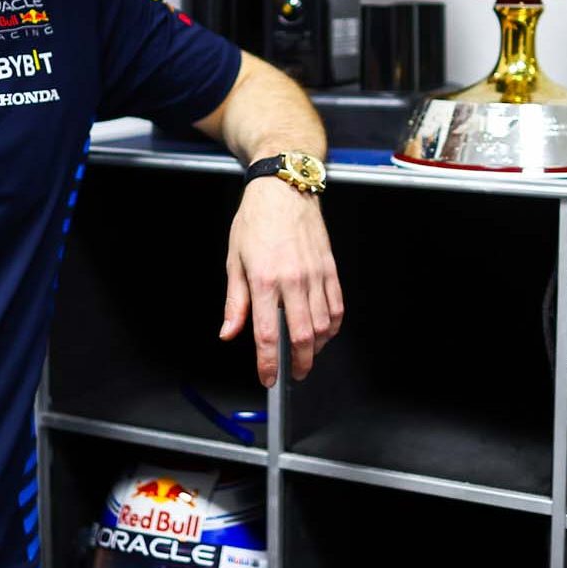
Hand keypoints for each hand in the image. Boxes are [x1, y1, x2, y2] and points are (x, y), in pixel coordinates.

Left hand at [220, 179, 343, 387]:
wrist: (284, 189)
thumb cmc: (256, 221)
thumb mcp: (234, 260)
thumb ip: (234, 302)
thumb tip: (229, 333)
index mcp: (264, 280)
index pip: (267, 335)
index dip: (268, 363)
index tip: (268, 378)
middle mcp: (292, 281)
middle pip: (302, 336)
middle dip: (299, 363)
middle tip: (294, 375)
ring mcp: (315, 275)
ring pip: (324, 325)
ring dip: (317, 347)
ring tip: (307, 355)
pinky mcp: (329, 268)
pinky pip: (337, 306)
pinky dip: (333, 326)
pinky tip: (325, 332)